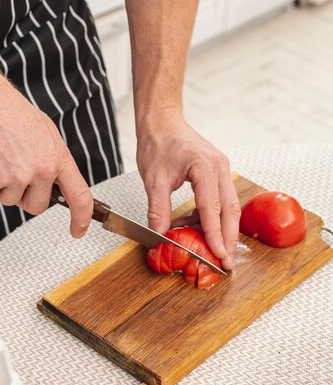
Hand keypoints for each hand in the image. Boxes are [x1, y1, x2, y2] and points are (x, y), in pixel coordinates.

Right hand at [0, 76, 92, 237]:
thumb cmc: (12, 113)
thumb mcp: (46, 133)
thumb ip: (53, 160)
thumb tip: (54, 184)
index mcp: (58, 159)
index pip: (80, 196)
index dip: (81, 218)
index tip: (78, 230)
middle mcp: (41, 170)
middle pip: (37, 207)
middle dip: (25, 197)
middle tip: (15, 174)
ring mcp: (17, 176)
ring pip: (10, 201)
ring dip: (1, 187)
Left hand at [136, 109, 239, 269]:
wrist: (162, 122)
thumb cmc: (158, 143)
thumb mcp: (153, 178)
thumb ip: (158, 209)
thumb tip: (160, 235)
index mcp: (204, 166)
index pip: (212, 207)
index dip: (216, 234)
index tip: (218, 255)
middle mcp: (219, 167)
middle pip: (230, 210)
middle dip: (228, 239)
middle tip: (226, 263)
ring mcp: (221, 170)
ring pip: (227, 207)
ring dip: (220, 230)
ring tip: (211, 250)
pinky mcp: (216, 174)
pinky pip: (218, 200)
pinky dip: (209, 217)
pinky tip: (193, 227)